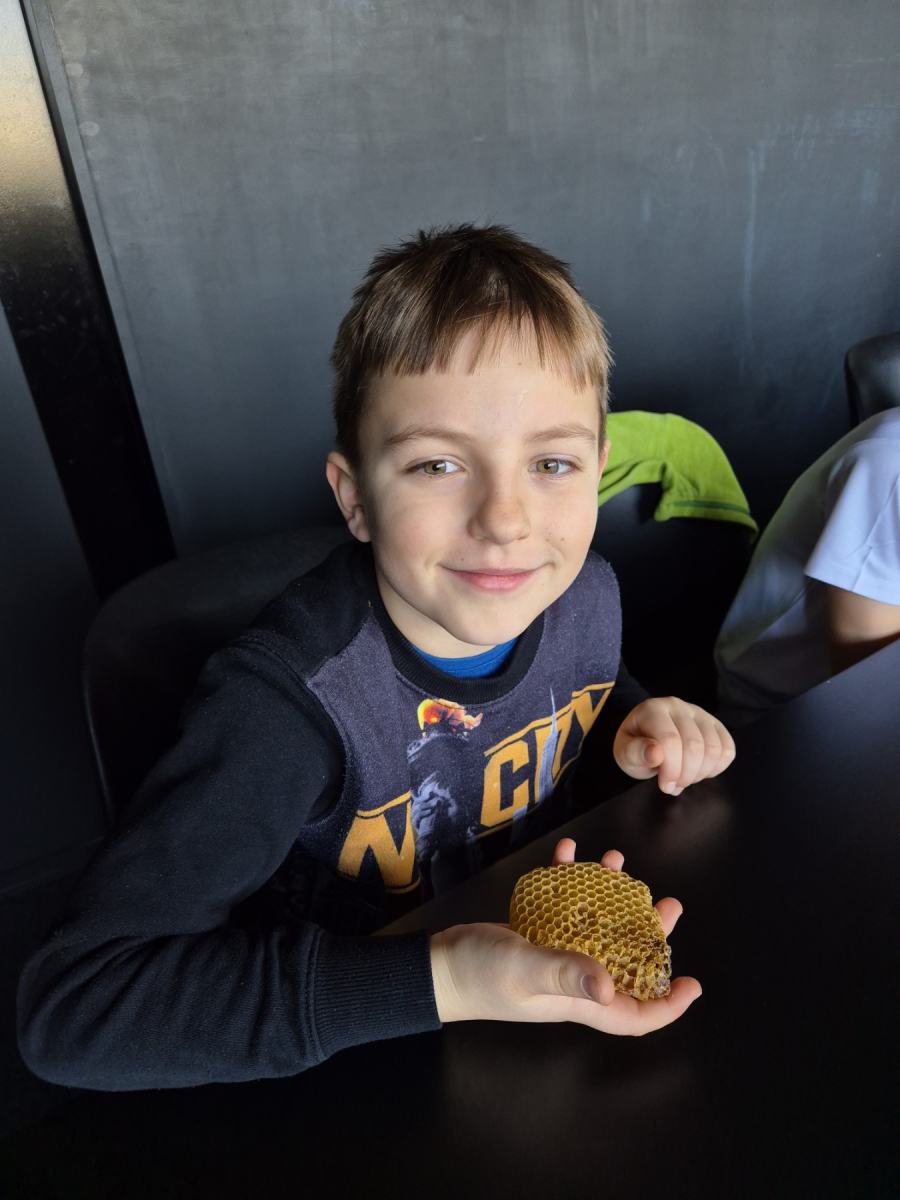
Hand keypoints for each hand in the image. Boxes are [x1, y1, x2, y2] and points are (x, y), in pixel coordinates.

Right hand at [429, 838, 700, 1034]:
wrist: (437, 965)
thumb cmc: (479, 976)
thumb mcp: (523, 972)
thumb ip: (564, 973)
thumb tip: (611, 988)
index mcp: (579, 999)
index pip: (633, 1014)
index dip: (667, 1006)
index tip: (692, 984)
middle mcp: (573, 978)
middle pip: (625, 962)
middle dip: (650, 934)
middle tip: (666, 902)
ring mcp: (554, 953)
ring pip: (597, 926)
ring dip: (610, 896)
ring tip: (616, 863)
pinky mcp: (535, 932)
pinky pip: (562, 904)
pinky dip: (566, 878)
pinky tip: (566, 853)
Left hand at [613, 696, 734, 794]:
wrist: (647, 736)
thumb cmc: (635, 747)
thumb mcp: (623, 753)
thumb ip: (634, 753)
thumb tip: (655, 754)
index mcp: (653, 709)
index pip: (670, 740)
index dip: (671, 769)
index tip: (664, 786)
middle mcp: (678, 706)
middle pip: (695, 746)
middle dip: (685, 775)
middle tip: (673, 786)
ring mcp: (700, 713)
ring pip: (714, 749)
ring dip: (700, 773)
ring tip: (684, 779)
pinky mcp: (715, 724)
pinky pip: (728, 749)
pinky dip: (716, 768)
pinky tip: (699, 771)